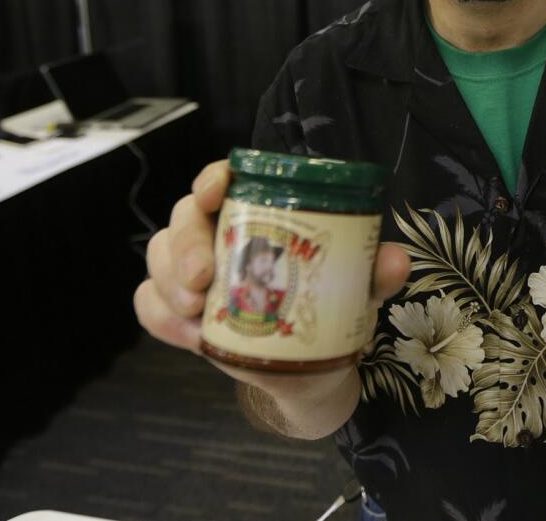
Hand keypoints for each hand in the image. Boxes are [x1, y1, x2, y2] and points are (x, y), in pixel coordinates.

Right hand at [133, 159, 410, 387]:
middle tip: (204, 280)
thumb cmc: (332, 306)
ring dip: (170, 282)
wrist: (311, 367)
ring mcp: (191, 271)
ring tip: (198, 312)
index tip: (217, 190)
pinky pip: (148, 302)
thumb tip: (396, 261)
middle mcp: (218, 232)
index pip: (224, 180)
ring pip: (158, 256)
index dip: (213, 178)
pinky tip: (192, 336)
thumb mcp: (359, 288)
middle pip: (183, 216)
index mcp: (258, 212)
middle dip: (187, 243)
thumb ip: (376, 272)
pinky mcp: (177, 310)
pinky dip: (163, 317)